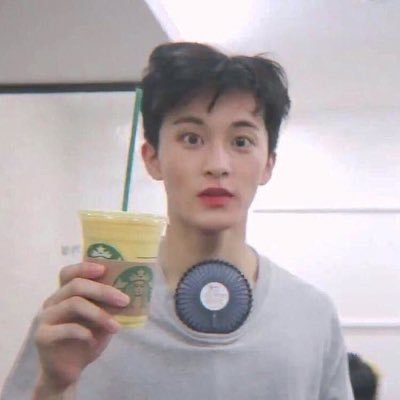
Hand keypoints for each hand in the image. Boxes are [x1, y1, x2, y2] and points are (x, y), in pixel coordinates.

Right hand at [34, 262, 129, 392]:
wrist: (68, 371)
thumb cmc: (87, 340)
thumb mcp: (101, 320)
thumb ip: (108, 305)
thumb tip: (131, 291)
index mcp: (64, 294)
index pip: (69, 272)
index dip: (85, 267)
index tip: (104, 268)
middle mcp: (52, 301)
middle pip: (76, 285)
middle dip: (103, 291)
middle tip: (124, 300)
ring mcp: (45, 318)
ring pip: (74, 304)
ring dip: (100, 314)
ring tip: (116, 327)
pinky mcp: (42, 336)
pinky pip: (66, 328)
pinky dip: (85, 332)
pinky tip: (94, 340)